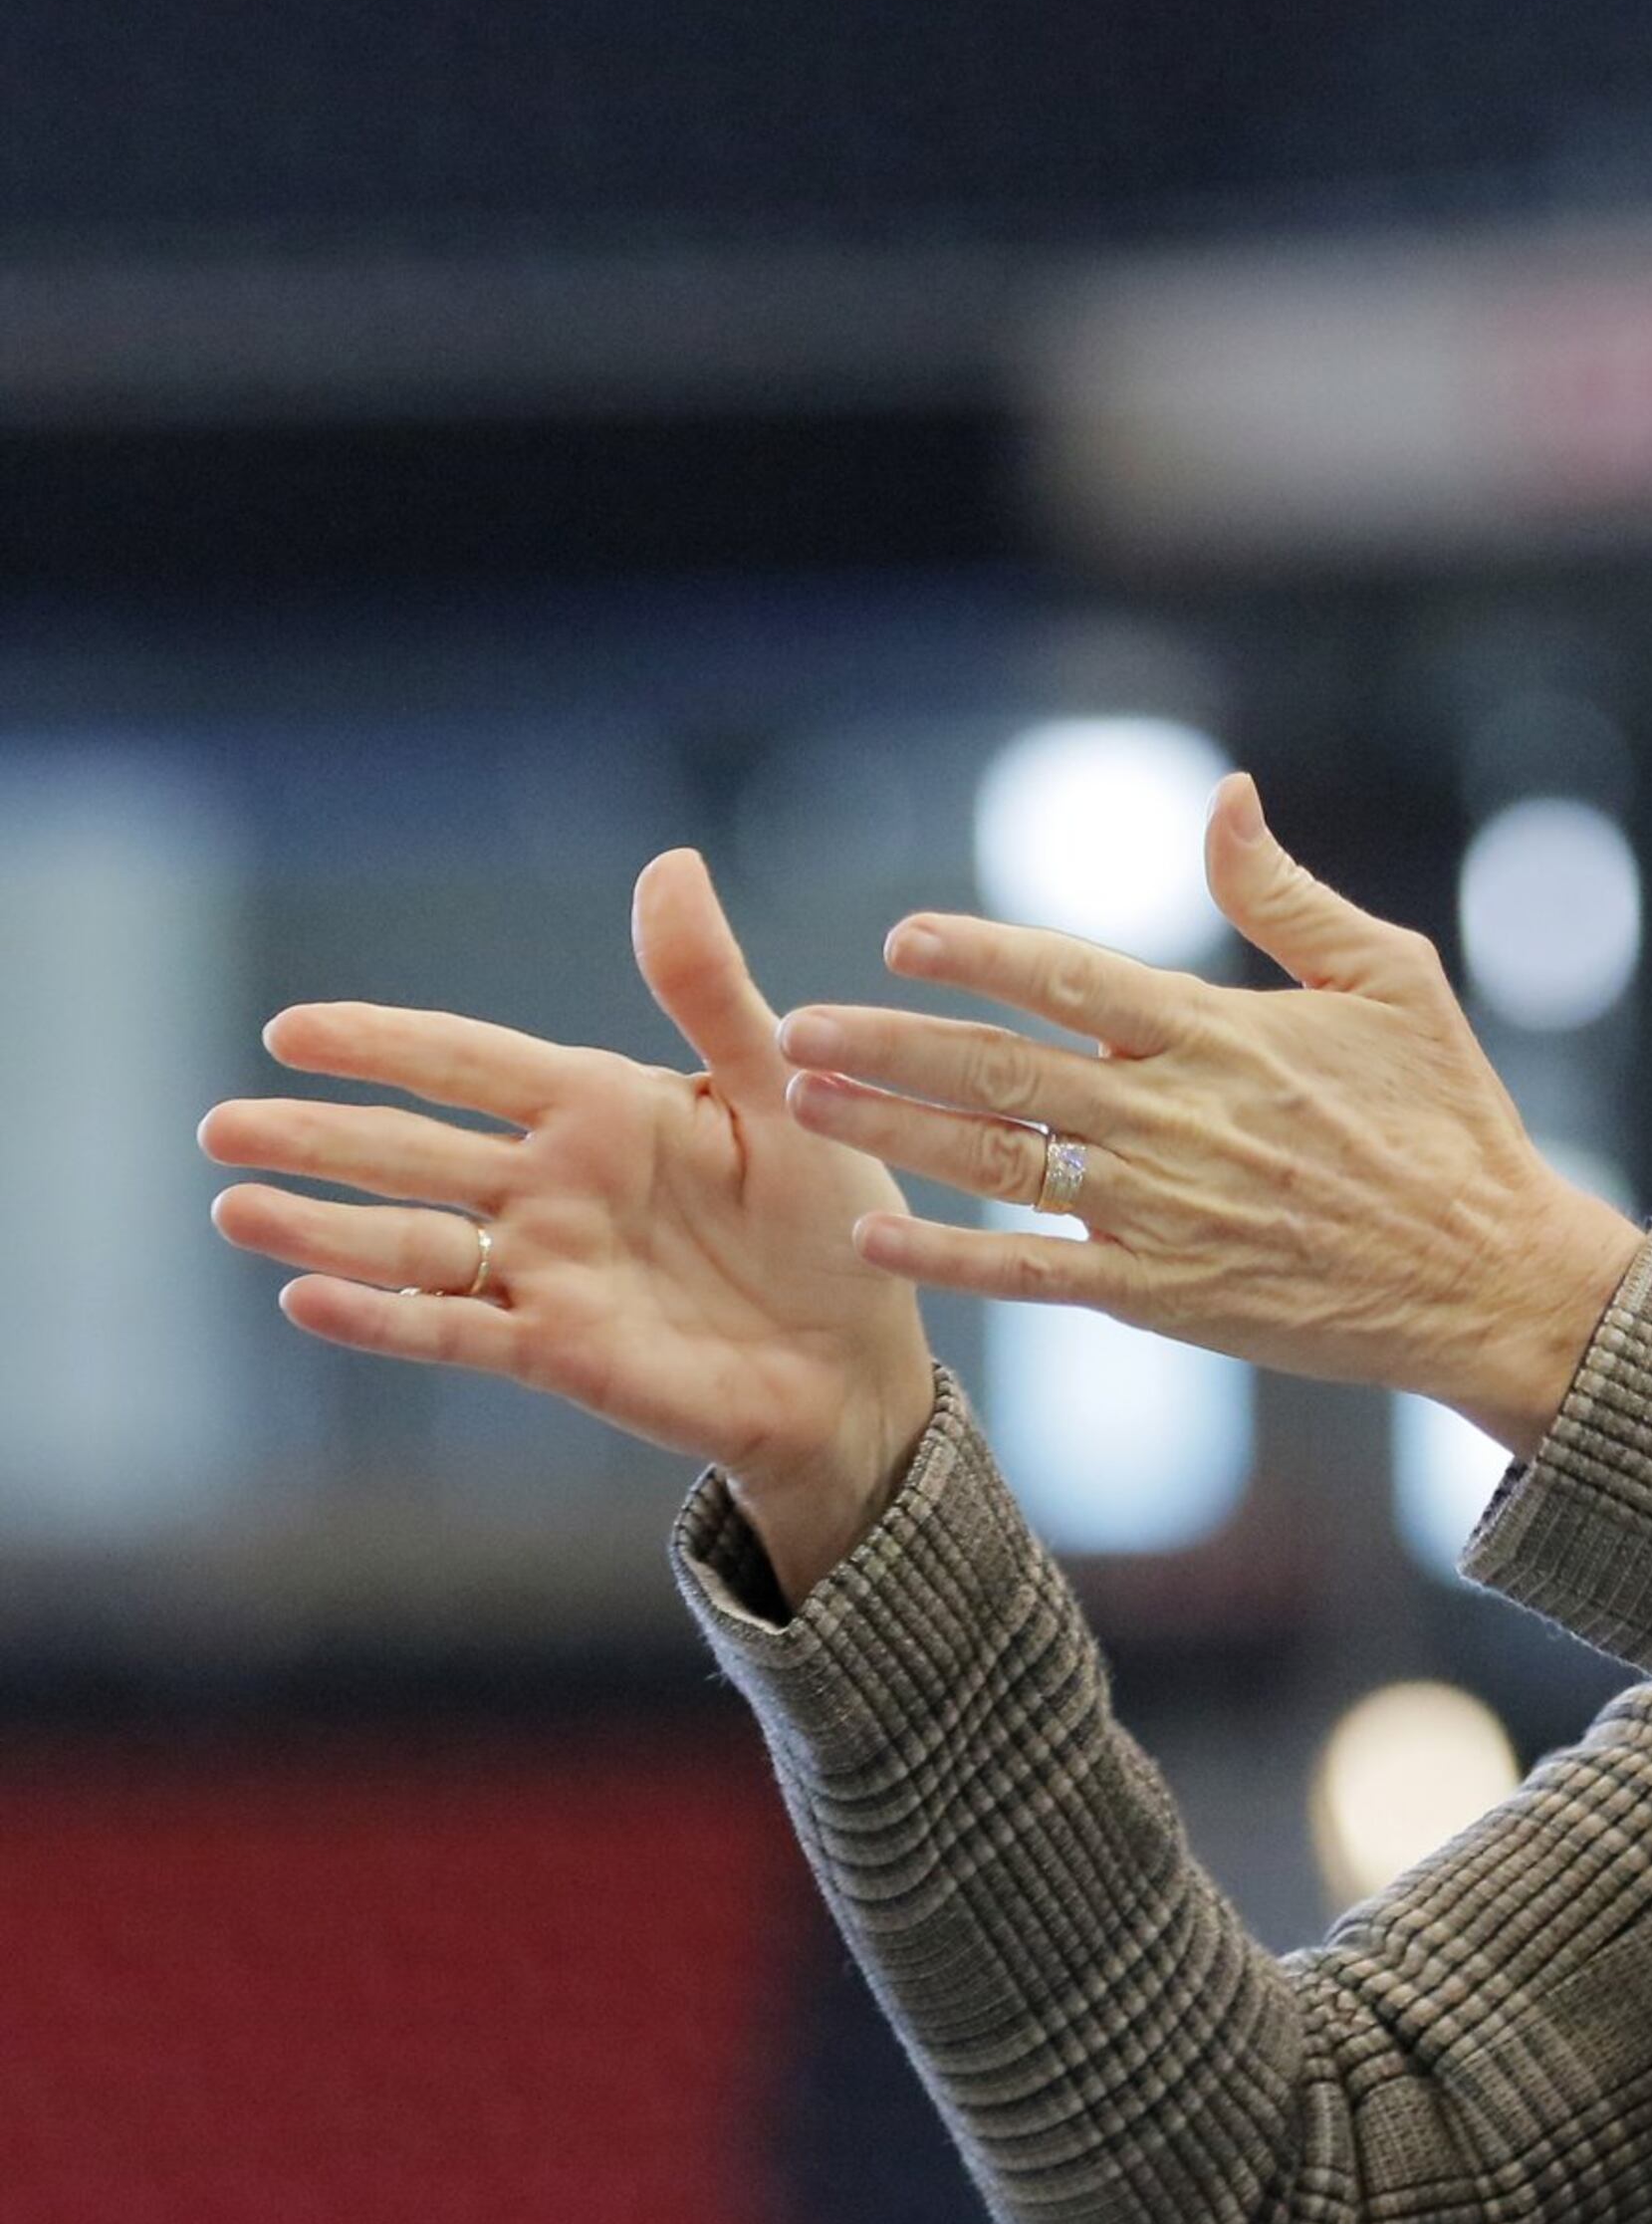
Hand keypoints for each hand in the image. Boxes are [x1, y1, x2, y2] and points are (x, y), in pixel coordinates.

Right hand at [201, 850, 939, 1598]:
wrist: (859, 1360)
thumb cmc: (828, 1216)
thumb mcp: (778, 1091)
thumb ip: (708, 992)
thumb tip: (668, 863)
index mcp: (598, 1110)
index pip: (467, 1062)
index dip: (381, 1044)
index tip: (290, 1032)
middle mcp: (552, 1186)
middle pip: (411, 1152)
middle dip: (317, 1137)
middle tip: (220, 1124)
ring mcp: (545, 1271)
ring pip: (410, 1244)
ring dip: (322, 1227)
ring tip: (233, 1206)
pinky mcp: (556, 1352)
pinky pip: (454, 1333)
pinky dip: (381, 1320)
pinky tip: (306, 1300)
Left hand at [775, 773, 1645, 1454]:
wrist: (1489, 1277)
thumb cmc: (1451, 1118)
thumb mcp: (1392, 977)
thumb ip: (1287, 891)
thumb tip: (1223, 793)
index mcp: (1224, 1034)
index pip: (1071, 978)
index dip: (979, 953)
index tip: (902, 933)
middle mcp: (1177, 1121)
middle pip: (1002, 1071)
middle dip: (890, 1041)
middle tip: (800, 1022)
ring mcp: (1164, 1215)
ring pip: (997, 1165)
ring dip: (891, 1131)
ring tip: (804, 1100)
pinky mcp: (1166, 1299)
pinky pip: (1033, 1274)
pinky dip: (949, 1256)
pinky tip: (875, 1233)